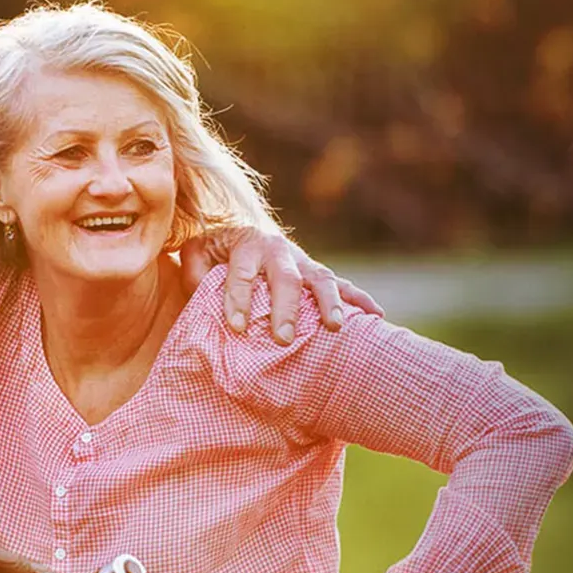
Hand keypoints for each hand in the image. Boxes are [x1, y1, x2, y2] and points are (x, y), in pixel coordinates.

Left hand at [179, 228, 383, 344]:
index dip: (239, 298)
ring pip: (321, 279)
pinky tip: (377, 316)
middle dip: (285, 309)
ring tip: (335, 327)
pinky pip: (343, 286)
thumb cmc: (215, 253)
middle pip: (285, 278)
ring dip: (329, 303)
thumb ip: (195, 271)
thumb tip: (203, 294)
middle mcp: (278, 248)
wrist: (241, 234)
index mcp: (246, 241)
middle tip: (282, 338)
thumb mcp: (197, 254)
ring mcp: (303, 261)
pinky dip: (360, 299)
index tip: (237, 327)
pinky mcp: (317, 274)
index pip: (241, 272)